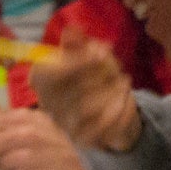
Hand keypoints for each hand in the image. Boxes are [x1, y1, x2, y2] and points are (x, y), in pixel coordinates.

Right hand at [27, 29, 138, 152]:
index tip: (101, 51)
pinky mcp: (85, 140)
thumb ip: (79, 45)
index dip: (74, 61)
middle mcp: (49, 105)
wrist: (113, 119)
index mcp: (42, 82)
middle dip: (100, 75)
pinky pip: (106, 123)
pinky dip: (122, 108)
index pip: (46, 72)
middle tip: (118, 70)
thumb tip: (73, 29)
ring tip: (124, 82)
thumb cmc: (96, 83)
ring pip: (90, 106)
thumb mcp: (89, 59)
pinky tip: (127, 98)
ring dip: (113, 91)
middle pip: (71, 87)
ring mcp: (66, 125)